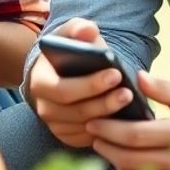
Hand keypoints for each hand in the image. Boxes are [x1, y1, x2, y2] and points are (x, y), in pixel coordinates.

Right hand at [28, 18, 132, 148]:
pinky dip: (107, 132)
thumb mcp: (70, 35)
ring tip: (130, 104)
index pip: (62, 90)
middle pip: (75, 112)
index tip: (115, 73)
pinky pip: (88, 140)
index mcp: (39, 82)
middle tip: (128, 92)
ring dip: (109, 118)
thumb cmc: (67, 52)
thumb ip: (78, 29)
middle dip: (104, 103)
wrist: (61, 72)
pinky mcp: (67, 136)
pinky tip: (124, 120)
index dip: (90, 85)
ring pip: (84, 128)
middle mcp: (43, 106)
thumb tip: (88, 30)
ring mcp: (54, 124)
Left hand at [87, 73, 169, 169]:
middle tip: (93, 135)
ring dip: (116, 164)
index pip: (136, 135)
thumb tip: (137, 77)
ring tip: (107, 148)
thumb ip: (166, 88)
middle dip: (106, 147)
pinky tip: (127, 165)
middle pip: (132, 158)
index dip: (110, 130)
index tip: (94, 123)